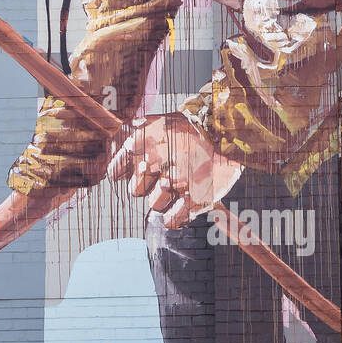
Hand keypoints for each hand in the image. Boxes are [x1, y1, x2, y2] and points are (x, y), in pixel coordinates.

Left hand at [109, 113, 242, 228]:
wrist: (226, 132)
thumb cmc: (190, 128)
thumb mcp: (158, 121)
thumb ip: (134, 134)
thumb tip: (116, 147)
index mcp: (140, 142)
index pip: (116, 172)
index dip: (124, 174)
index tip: (137, 171)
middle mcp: (154, 163)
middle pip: (135, 191)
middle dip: (147, 186)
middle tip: (164, 175)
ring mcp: (175, 182)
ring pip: (154, 206)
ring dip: (164, 199)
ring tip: (180, 185)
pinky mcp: (194, 199)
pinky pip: (172, 221)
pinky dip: (175, 218)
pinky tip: (183, 204)